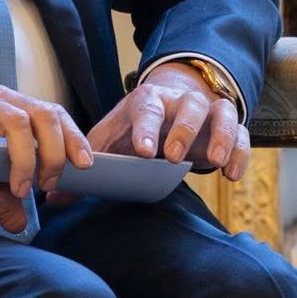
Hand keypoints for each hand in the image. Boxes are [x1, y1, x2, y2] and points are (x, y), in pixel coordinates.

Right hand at [0, 74, 91, 232]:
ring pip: (17, 124)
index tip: (85, 166)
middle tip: (49, 185)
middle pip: (43, 115)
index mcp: (8, 104)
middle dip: (56, 152)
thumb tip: (21, 225)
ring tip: (20, 191)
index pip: (52, 113)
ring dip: (25, 162)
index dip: (73, 137)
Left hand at [86, 63, 248, 182]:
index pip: (146, 107)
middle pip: (188, 105)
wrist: (170, 100)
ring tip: (214, 163)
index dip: (146, 128)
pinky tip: (232, 175)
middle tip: (174, 157)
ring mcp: (207, 111)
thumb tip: (54, 197)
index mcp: (147, 100)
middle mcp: (180, 100)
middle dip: (182, 130)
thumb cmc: (135, 126)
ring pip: (222, 112)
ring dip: (220, 136)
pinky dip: (241, 152)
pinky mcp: (228, 127)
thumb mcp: (111, 138)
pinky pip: (242, 133)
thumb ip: (87, 164)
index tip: (145, 153)